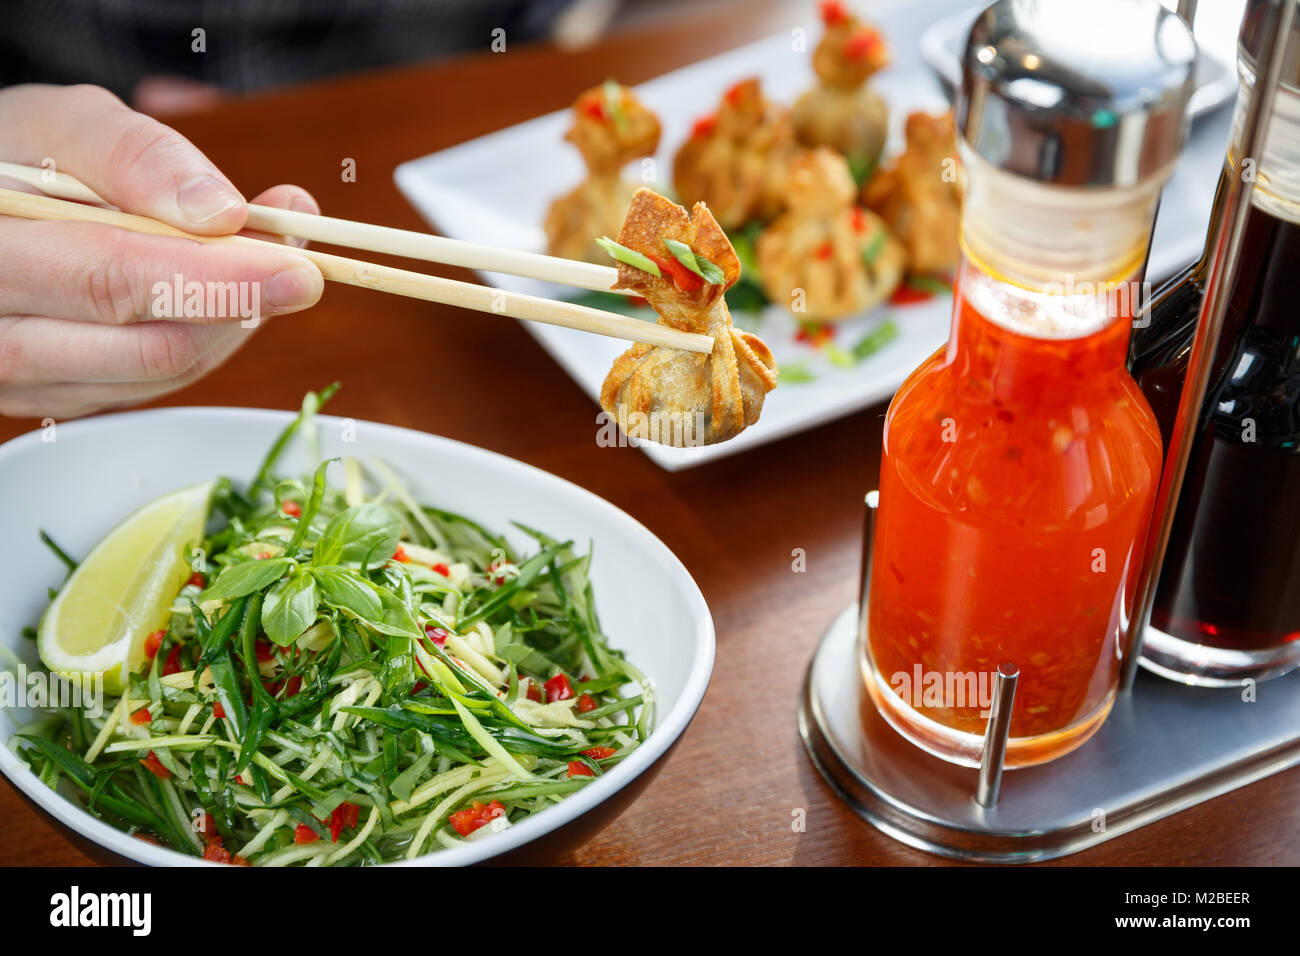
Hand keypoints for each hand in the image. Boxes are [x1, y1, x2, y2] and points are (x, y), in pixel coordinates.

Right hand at [0, 84, 324, 418]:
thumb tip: (221, 213)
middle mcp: (0, 336)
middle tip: (303, 267)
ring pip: (163, 374)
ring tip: (271, 260)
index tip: (295, 270)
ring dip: (233, 322)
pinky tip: (230, 292)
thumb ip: (136, 157)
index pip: (112, 283)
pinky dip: (208, 337)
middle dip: (242, 305)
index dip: (216, 281)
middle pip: (149, 348)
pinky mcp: (61, 397)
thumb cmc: (18, 156)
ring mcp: (26, 380)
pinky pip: (155, 383)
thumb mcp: (62, 127)